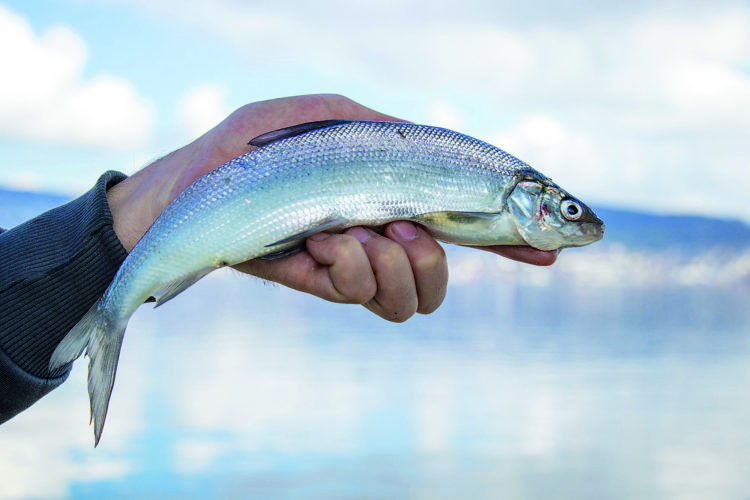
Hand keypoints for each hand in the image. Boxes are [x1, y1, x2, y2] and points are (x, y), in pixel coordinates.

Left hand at [106, 94, 556, 321]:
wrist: (192, 184)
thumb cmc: (258, 144)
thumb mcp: (334, 115)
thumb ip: (393, 133)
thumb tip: (436, 156)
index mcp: (394, 197)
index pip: (465, 225)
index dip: (512, 240)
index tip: (554, 249)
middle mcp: (381, 237)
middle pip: (443, 276)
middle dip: (438, 258)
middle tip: (403, 224)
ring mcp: (353, 266)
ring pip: (413, 298)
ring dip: (396, 265)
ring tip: (355, 230)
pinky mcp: (321, 284)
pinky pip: (362, 293)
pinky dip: (350, 265)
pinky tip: (319, 240)